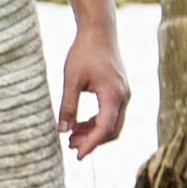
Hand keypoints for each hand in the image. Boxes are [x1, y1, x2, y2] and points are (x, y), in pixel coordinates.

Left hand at [59, 26, 130, 156]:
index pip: (105, 128)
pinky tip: (80, 123)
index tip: (77, 155)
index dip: (91, 144)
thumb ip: (68, 106)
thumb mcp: (71, 80)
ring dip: (94, 133)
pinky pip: (112, 114)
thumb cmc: (84, 52)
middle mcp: (123, 97)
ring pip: (113, 124)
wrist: (99, 31)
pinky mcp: (120, 91)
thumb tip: (62, 131)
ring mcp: (124, 94)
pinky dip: (97, 122)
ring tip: (72, 136)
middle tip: (70, 145)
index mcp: (113, 95)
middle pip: (112, 131)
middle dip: (92, 141)